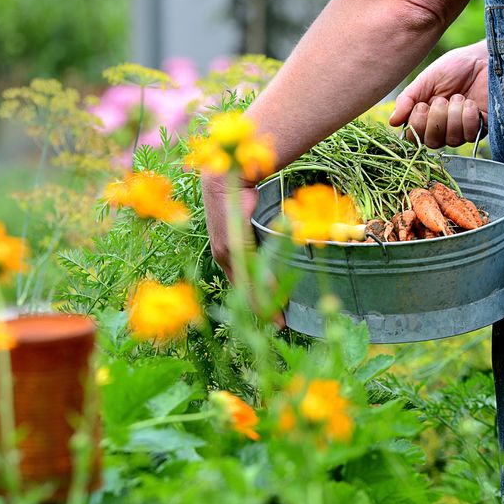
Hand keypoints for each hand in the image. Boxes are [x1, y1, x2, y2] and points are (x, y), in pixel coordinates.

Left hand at [201, 172, 287, 327]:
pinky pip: (251, 270)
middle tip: (277, 326)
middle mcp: (224, 256)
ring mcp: (227, 252)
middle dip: (260, 309)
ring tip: (278, 319)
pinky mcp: (234, 245)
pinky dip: (265, 285)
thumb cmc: (239, 197)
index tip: (269, 316)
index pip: (241, 282)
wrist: (227, 178)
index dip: (254, 300)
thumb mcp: (249, 224)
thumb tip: (273, 251)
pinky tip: (276, 298)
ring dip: (264, 303)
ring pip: (246, 285)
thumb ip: (258, 240)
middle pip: (243, 289)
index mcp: (226, 253)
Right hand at [389, 40, 488, 148]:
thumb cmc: (455, 67)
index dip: (418, 124)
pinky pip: (470, 135)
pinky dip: (468, 117)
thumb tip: (392, 122)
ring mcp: (463, 129)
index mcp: (427, 117)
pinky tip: (471, 103)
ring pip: (452, 139)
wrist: (482, 58)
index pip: (415, 137)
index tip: (422, 105)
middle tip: (442, 99)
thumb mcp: (426, 80)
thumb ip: (408, 99)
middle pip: (432, 142)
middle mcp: (444, 127)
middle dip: (437, 119)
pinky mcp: (482, 128)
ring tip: (459, 97)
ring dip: (454, 116)